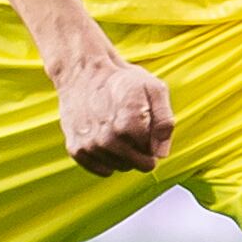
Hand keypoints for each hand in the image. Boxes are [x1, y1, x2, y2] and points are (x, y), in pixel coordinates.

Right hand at [51, 41, 173, 174]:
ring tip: (117, 129)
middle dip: (141, 150)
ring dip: (124, 154)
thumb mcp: (154, 89)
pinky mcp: (76, 149)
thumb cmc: (122, 80)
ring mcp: (90, 145)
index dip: (153, 140)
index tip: (146, 123)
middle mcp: (107, 138)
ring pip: (120, 167)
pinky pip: (102, 170)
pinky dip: (107, 160)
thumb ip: (165, 121)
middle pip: (137, 164)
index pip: (151, 154)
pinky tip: (106, 140)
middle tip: (134, 128)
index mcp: (128, 124)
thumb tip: (162, 154)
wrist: (83, 71)